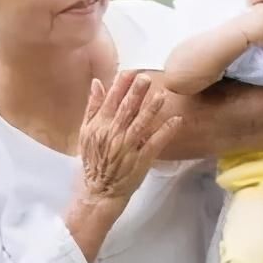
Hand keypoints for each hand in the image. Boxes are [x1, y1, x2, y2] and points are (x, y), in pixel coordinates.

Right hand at [78, 72, 181, 203]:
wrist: (99, 190)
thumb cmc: (94, 160)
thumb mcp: (86, 132)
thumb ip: (92, 107)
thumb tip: (97, 83)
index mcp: (100, 126)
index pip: (111, 100)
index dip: (121, 85)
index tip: (131, 72)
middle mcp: (113, 134)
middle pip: (127, 109)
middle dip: (137, 93)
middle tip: (147, 78)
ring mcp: (128, 147)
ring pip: (141, 124)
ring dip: (152, 109)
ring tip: (162, 95)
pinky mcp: (141, 159)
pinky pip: (155, 143)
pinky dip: (165, 131)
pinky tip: (176, 120)